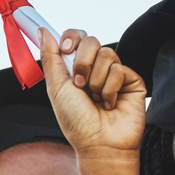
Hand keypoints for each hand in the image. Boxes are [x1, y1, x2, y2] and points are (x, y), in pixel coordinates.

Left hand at [42, 29, 146, 158]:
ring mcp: (115, 74)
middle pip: (91, 41)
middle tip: (80, 85)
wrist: (99, 144)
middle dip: (82, 62)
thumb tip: (41, 31)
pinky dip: (110, 89)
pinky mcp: (132, 80)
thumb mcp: (57, 88)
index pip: (76, 38)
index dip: (71, 37)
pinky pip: (120, 69)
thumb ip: (50, 58)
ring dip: (96, 80)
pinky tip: (110, 104)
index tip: (66, 48)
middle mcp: (96, 69)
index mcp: (76, 69)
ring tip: (96, 99)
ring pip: (107, 54)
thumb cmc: (76, 122)